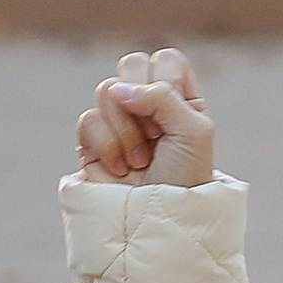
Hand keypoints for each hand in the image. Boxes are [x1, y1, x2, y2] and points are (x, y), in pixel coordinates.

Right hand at [76, 46, 214, 187]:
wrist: (157, 223)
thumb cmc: (186, 178)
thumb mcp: (194, 132)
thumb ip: (162, 97)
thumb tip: (116, 88)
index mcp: (180, 98)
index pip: (164, 59)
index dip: (165, 81)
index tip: (173, 118)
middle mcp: (147, 105)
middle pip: (130, 64)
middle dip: (143, 103)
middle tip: (155, 136)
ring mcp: (117, 121)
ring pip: (107, 91)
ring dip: (126, 130)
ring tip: (140, 160)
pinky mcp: (91, 142)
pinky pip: (88, 120)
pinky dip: (106, 146)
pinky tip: (120, 169)